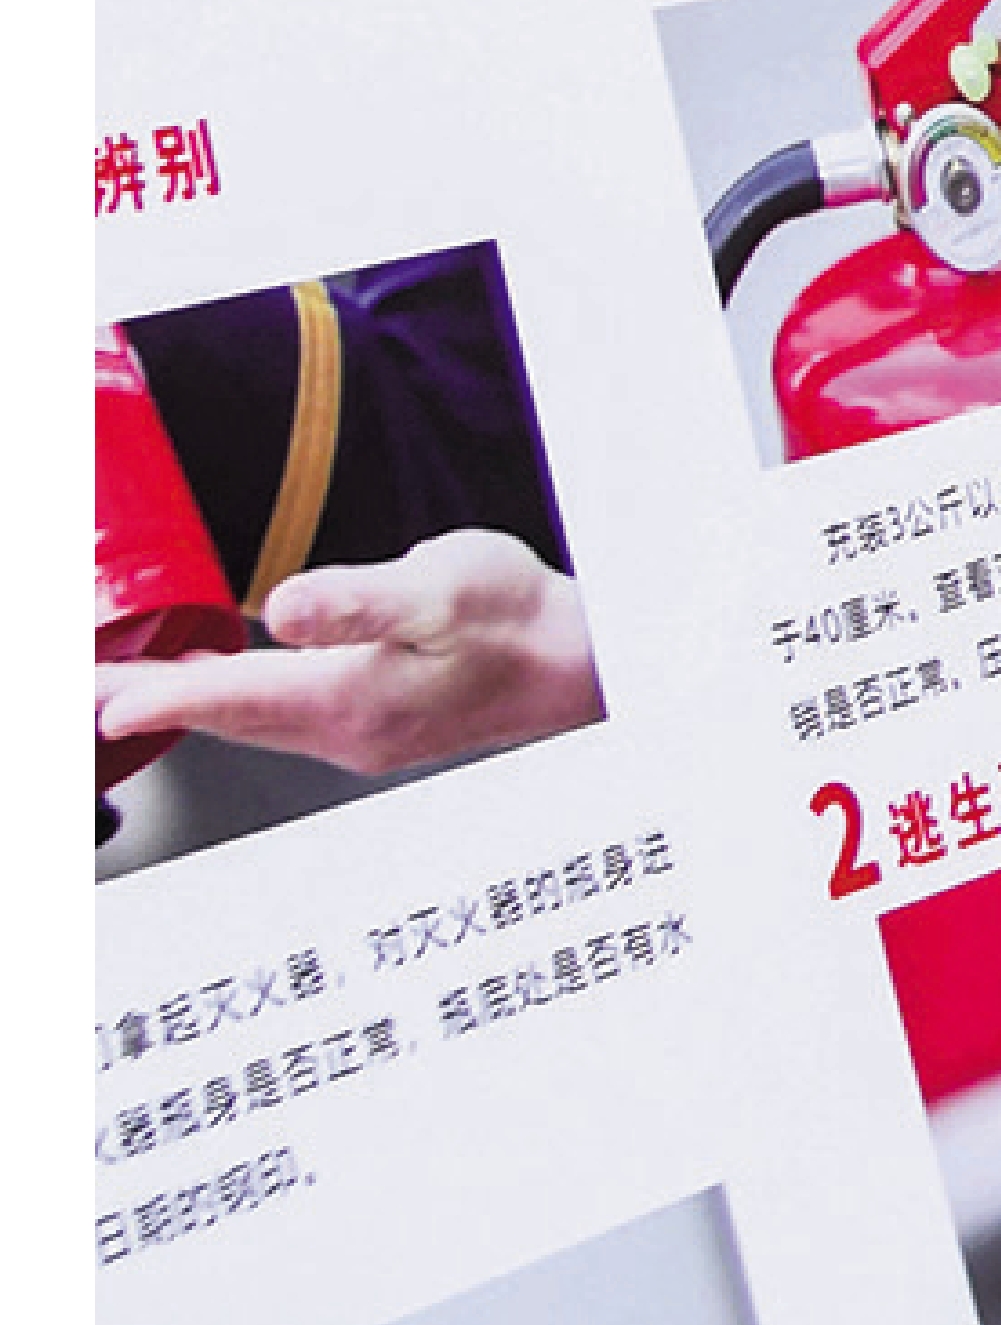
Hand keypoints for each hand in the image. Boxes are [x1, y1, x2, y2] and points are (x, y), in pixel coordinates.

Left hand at [95, 531, 598, 778]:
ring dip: (187, 706)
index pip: (224, 699)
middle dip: (149, 704)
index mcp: (349, 700)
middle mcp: (345, 733)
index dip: (152, 697)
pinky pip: (279, 721)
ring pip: (248, 724)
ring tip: (131, 688)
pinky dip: (233, 703)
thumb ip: (359, 600)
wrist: (591, 662)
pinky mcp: (380, 726)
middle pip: (223, 719)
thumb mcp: (445, 587)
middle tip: (86, 689)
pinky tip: (226, 683)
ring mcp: (362, 737)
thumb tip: (283, 609)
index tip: (92, 699)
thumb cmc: (525, 620)